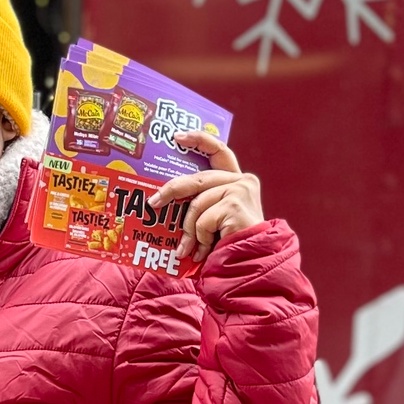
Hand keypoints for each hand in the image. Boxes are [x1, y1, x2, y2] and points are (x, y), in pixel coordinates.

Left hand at [146, 136, 264, 258]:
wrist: (249, 268)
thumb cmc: (229, 248)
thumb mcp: (212, 220)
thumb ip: (199, 204)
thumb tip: (162, 197)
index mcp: (238, 182)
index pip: (219, 151)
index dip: (199, 139)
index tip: (177, 136)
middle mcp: (243, 182)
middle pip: (198, 179)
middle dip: (172, 191)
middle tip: (153, 203)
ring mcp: (241, 191)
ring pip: (197, 203)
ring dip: (189, 230)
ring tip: (187, 249)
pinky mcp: (235, 205)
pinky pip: (203, 219)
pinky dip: (199, 238)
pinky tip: (205, 251)